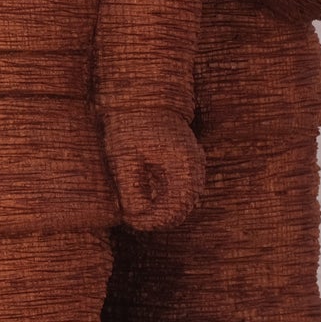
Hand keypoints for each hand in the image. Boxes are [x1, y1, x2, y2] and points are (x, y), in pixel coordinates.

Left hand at [104, 109, 205, 231]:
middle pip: (181, 209)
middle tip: (129, 217)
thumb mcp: (124, 157)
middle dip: (156, 219)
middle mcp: (196, 168)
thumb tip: (136, 216)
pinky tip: (142, 198)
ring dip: (160, 211)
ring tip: (133, 209)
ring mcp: (194, 166)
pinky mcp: (187, 165)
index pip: (175, 210)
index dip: (152, 221)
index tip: (129, 219)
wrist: (140, 100)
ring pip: (181, 203)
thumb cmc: (130, 126)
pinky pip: (179, 192)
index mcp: (185, 165)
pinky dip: (163, 200)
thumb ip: (131, 189)